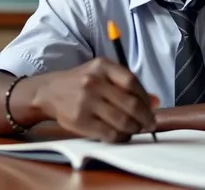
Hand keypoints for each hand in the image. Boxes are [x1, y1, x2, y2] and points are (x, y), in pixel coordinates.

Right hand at [32, 58, 158, 142]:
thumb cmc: (83, 82)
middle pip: (130, 104)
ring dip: (134, 128)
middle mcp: (93, 82)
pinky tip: (122, 135)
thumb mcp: (104, 74)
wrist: (49, 91)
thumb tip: (155, 101)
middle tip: (149, 124)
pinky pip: (107, 133)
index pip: (132, 83)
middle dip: (145, 117)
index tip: (152, 108)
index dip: (146, 98)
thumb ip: (128, 85)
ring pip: (121, 120)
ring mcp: (85, 102)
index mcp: (103, 66)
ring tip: (137, 129)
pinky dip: (120, 137)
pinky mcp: (79, 120)